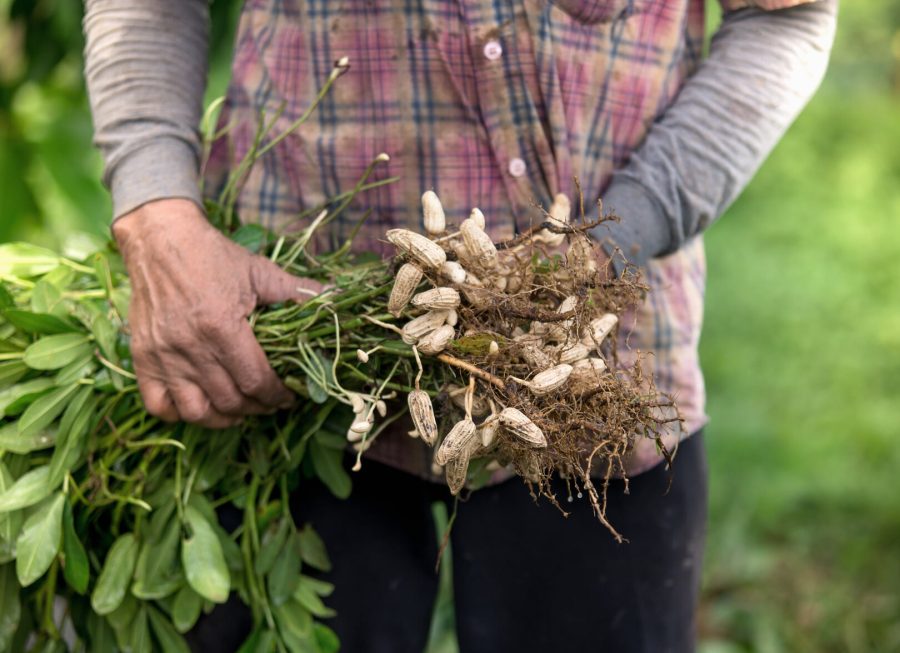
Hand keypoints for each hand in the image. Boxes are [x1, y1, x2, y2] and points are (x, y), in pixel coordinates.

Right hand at [113, 199, 321, 427]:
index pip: (256, 381)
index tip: (289, 397)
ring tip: (239, 411)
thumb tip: (337, 297)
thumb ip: (298, 292)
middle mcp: (190, 347)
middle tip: (269, 403)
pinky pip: (158, 405)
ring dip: (223, 418)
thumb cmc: (213, 256)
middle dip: (257, 408)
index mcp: (221, 326)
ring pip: (196, 411)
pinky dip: (180, 414)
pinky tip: (200, 406)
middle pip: (230, 401)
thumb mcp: (259, 272)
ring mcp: (162, 356)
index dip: (277, 396)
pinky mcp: (142, 358)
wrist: (160, 239)